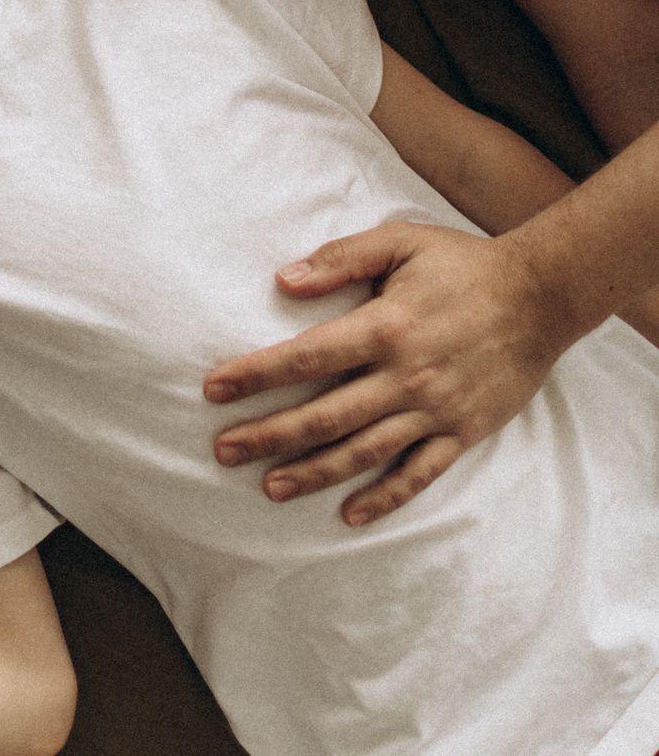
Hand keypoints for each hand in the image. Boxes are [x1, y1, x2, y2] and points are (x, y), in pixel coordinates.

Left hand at [201, 222, 566, 524]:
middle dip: (269, 435)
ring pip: (364, 452)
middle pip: (325, 416)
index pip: (305, 358)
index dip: (255, 374)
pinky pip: (419, 474)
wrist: (542, 297)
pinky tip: (349, 514)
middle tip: (224, 450)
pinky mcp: (462, 432)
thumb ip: (340, 258)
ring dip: (313, 473)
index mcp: (385, 327)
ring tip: (269, 487)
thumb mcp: (400, 241)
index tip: (214, 388)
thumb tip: (283, 280)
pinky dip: (384, 498)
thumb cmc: (462, 264)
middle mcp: (406, 376)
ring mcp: (435, 410)